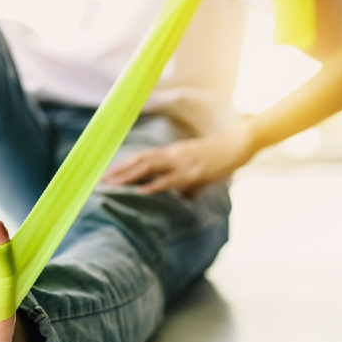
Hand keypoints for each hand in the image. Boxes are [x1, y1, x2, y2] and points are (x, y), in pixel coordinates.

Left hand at [103, 127, 255, 196]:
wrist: (239, 144)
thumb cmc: (222, 155)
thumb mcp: (201, 167)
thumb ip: (189, 181)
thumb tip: (185, 197)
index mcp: (174, 152)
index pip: (143, 156)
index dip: (125, 163)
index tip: (109, 172)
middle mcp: (173, 154)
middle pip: (140, 160)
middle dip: (120, 170)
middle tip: (101, 180)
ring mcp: (182, 163)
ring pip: (148, 167)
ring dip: (129, 176)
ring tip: (113, 184)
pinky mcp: (192, 172)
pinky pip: (168, 180)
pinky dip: (152, 186)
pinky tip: (139, 191)